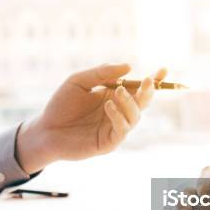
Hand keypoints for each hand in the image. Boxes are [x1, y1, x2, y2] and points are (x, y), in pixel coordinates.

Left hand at [16, 63, 165, 172]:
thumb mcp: (79, 81)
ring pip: (135, 117)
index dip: (154, 80)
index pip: (138, 88)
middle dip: (148, 92)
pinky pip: (122, 130)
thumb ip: (102, 73)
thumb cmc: (60, 105)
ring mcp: (114, 128)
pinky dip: (118, 117)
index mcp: (114, 96)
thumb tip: (129, 67)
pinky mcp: (108, 143)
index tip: (164, 70)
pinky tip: (108, 106)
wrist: (45, 130)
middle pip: (142, 102)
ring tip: (118, 92)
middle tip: (148, 81)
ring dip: (130, 103)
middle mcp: (118, 112)